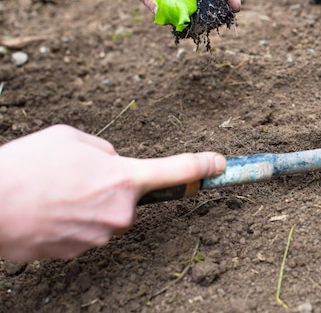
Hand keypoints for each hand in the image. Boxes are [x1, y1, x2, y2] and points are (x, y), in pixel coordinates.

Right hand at [0, 125, 225, 261]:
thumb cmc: (28, 165)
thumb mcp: (72, 139)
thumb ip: (106, 150)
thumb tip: (115, 162)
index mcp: (125, 178)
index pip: (177, 171)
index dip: (202, 167)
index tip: (219, 165)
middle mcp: (120, 213)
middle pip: (128, 197)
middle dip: (110, 186)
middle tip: (75, 177)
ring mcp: (99, 237)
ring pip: (105, 216)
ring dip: (87, 204)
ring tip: (53, 192)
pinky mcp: (78, 253)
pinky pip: (85, 232)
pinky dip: (71, 222)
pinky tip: (47, 210)